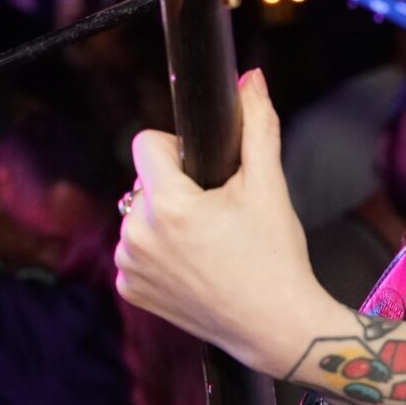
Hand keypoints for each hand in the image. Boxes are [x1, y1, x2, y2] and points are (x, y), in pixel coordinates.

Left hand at [115, 69, 341, 374]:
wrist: (274, 326)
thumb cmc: (276, 256)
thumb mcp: (270, 186)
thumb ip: (257, 126)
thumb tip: (252, 78)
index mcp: (169, 205)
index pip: (145, 144)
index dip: (177, 150)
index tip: (205, 174)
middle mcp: (138, 235)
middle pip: (145, 182)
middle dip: (175, 190)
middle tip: (217, 217)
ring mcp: (129, 266)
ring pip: (139, 216)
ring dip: (164, 222)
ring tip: (207, 245)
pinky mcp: (130, 290)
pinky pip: (136, 252)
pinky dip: (159, 254)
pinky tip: (193, 268)